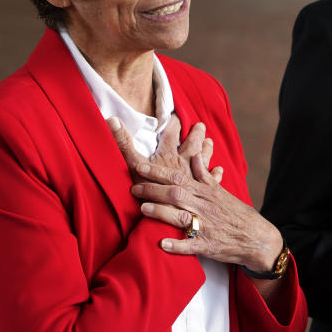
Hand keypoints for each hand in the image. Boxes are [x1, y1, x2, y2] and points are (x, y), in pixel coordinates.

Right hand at [108, 115, 222, 183]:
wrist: (165, 216)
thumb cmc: (146, 191)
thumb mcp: (132, 165)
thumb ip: (123, 142)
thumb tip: (111, 119)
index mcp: (168, 156)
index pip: (171, 135)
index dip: (173, 124)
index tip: (176, 115)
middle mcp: (183, 165)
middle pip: (192, 145)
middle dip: (196, 134)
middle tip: (201, 125)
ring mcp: (194, 178)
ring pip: (203, 160)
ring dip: (207, 151)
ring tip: (211, 142)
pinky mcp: (200, 193)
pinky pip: (210, 181)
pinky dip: (215, 175)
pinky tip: (220, 171)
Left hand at [109, 117, 279, 272]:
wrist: (258, 238)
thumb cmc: (236, 214)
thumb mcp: (221, 191)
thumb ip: (205, 175)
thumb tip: (195, 155)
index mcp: (205, 192)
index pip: (178, 177)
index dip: (158, 172)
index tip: (140, 167)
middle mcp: (204, 206)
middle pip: (176, 194)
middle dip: (153, 189)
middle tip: (133, 187)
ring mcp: (206, 226)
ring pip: (181, 216)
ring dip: (161, 212)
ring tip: (143, 209)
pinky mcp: (209, 246)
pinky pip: (191, 246)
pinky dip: (177, 245)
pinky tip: (162, 244)